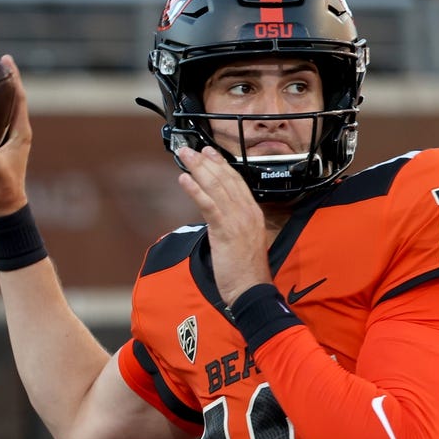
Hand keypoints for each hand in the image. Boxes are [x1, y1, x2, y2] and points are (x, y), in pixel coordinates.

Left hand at [176, 146, 271, 305]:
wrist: (251, 289)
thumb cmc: (246, 271)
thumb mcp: (244, 241)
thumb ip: (235, 225)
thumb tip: (219, 217)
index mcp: (253, 213)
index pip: (237, 182)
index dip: (222, 165)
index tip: (210, 153)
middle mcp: (247, 212)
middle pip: (226, 180)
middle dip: (206, 162)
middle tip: (190, 149)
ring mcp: (237, 220)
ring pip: (217, 188)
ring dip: (198, 170)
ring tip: (184, 157)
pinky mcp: (226, 230)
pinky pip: (209, 205)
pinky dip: (196, 191)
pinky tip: (184, 180)